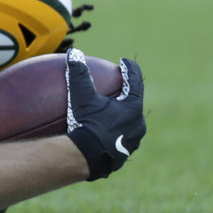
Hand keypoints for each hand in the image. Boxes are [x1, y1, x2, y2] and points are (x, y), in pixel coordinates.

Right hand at [63, 49, 144, 179]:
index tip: (123, 62)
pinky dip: (112, 133)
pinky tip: (100, 135)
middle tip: (117, 88)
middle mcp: (138, 125)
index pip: (135, 82)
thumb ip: (79, 74)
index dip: (129, 70)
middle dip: (126, 95)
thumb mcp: (81, 97)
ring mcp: (132, 142)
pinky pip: (119, 139)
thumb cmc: (86, 124)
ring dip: (121, 116)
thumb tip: (74, 54)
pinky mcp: (122, 156)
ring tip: (110, 114)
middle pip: (134, 104)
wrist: (86, 158)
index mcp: (133, 108)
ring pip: (129, 124)